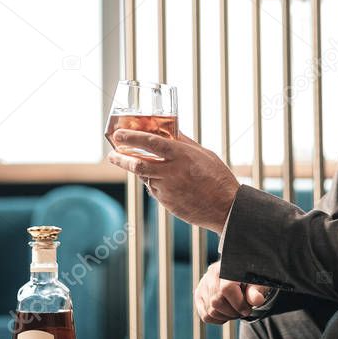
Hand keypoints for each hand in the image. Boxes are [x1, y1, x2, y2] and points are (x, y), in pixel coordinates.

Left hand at [107, 129, 239, 232]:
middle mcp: (171, 171)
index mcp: (181, 155)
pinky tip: (164, 182)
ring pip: (145, 177)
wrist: (225, 207)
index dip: (131, 137)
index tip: (118, 134)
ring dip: (140, 170)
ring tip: (137, 164)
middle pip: (137, 163)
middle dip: (120, 158)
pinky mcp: (166, 203)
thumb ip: (185, 143)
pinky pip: (155, 190)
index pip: (150, 142)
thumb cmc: (218, 177)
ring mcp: (167, 189)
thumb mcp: (204, 154)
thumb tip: (171, 131)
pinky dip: (154, 183)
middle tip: (112, 154)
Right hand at [194, 261, 268, 323]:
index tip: (247, 309)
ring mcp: (203, 285)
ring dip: (226, 316)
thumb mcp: (258, 282)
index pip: (226, 289)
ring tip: (235, 310)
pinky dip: (218, 319)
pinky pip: (205, 316)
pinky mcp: (199, 295)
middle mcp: (211, 274)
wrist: (240, 275)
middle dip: (232, 312)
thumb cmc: (250, 279)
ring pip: (210, 311)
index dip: (238, 303)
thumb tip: (257, 300)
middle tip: (243, 311)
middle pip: (216, 302)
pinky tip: (226, 312)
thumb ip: (257, 290)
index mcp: (227, 267)